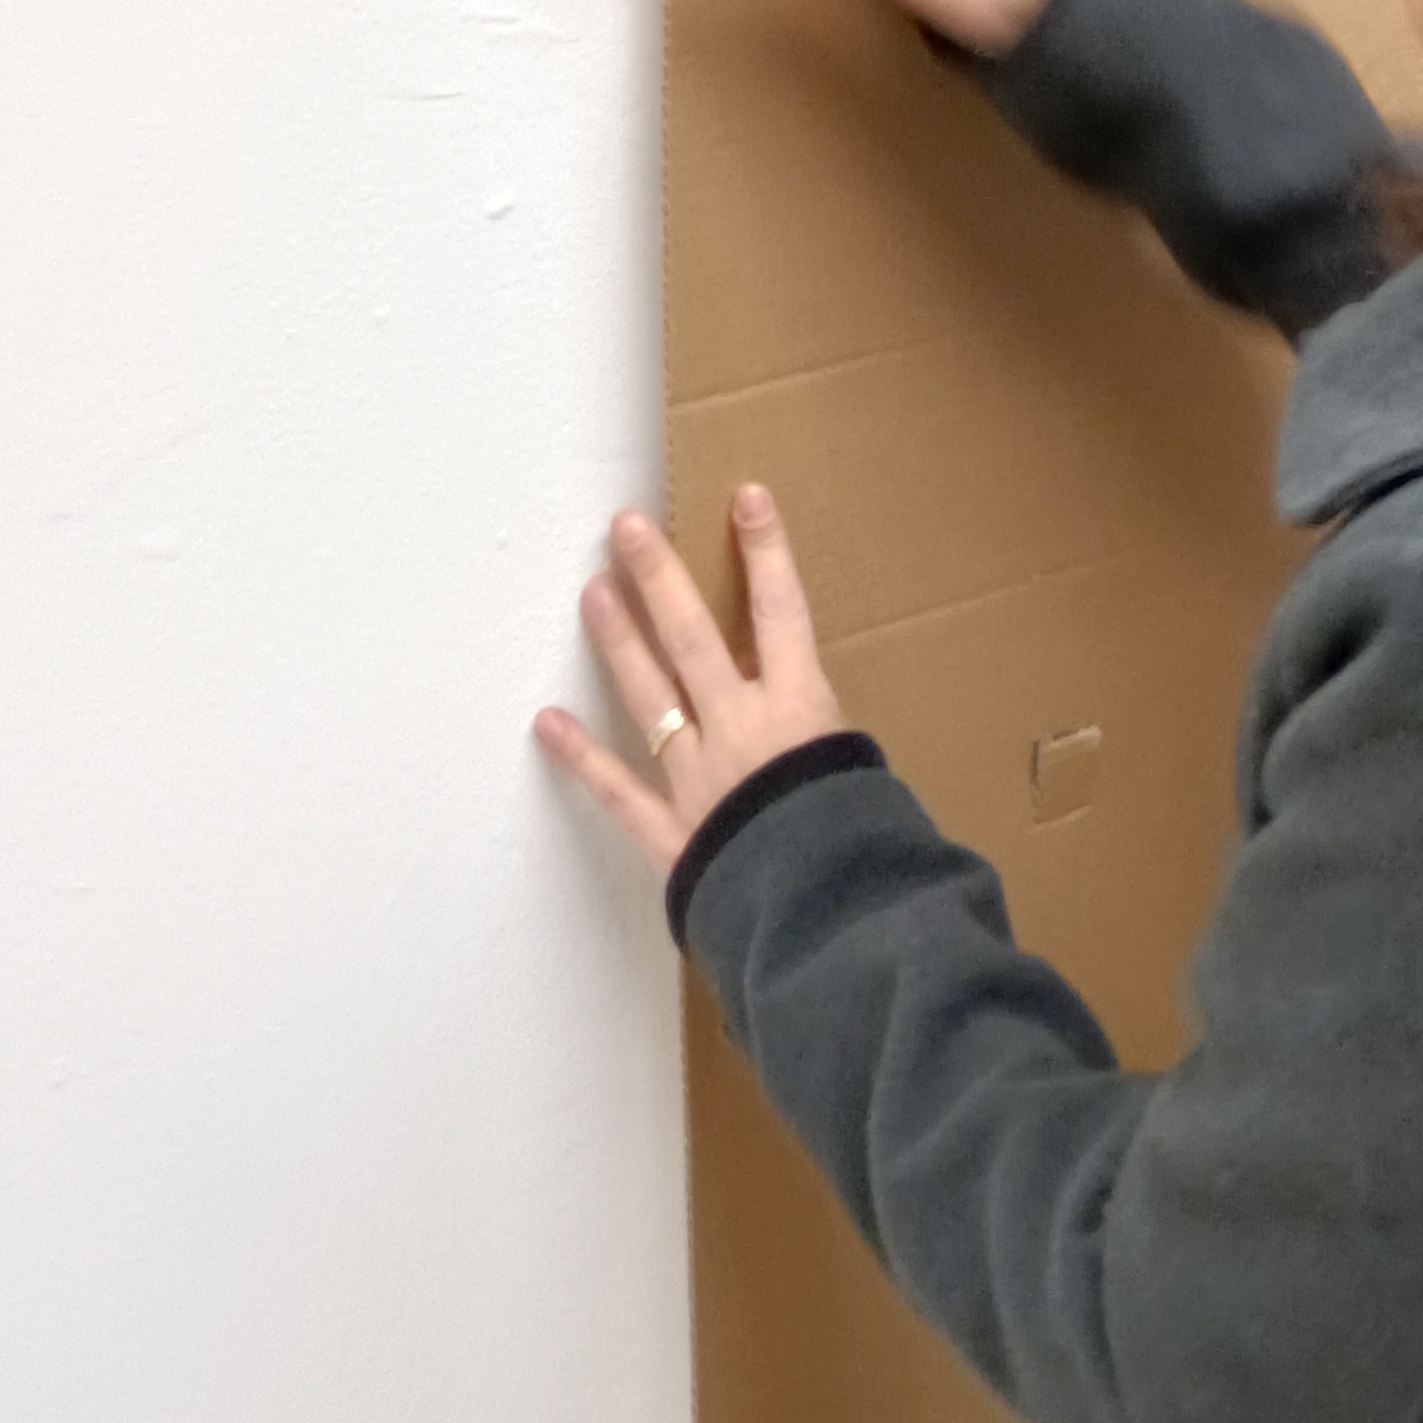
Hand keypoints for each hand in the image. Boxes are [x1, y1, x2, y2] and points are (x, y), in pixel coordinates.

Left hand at [532, 490, 848, 878]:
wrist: (830, 924)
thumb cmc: (870, 854)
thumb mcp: (875, 785)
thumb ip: (844, 755)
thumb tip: (835, 747)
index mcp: (804, 713)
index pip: (782, 614)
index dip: (766, 553)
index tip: (747, 498)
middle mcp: (743, 731)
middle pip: (694, 638)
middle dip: (661, 577)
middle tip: (626, 527)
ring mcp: (698, 778)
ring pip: (651, 696)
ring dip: (620, 642)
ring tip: (593, 591)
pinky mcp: (671, 833)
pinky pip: (619, 791)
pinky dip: (582, 758)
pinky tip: (547, 722)